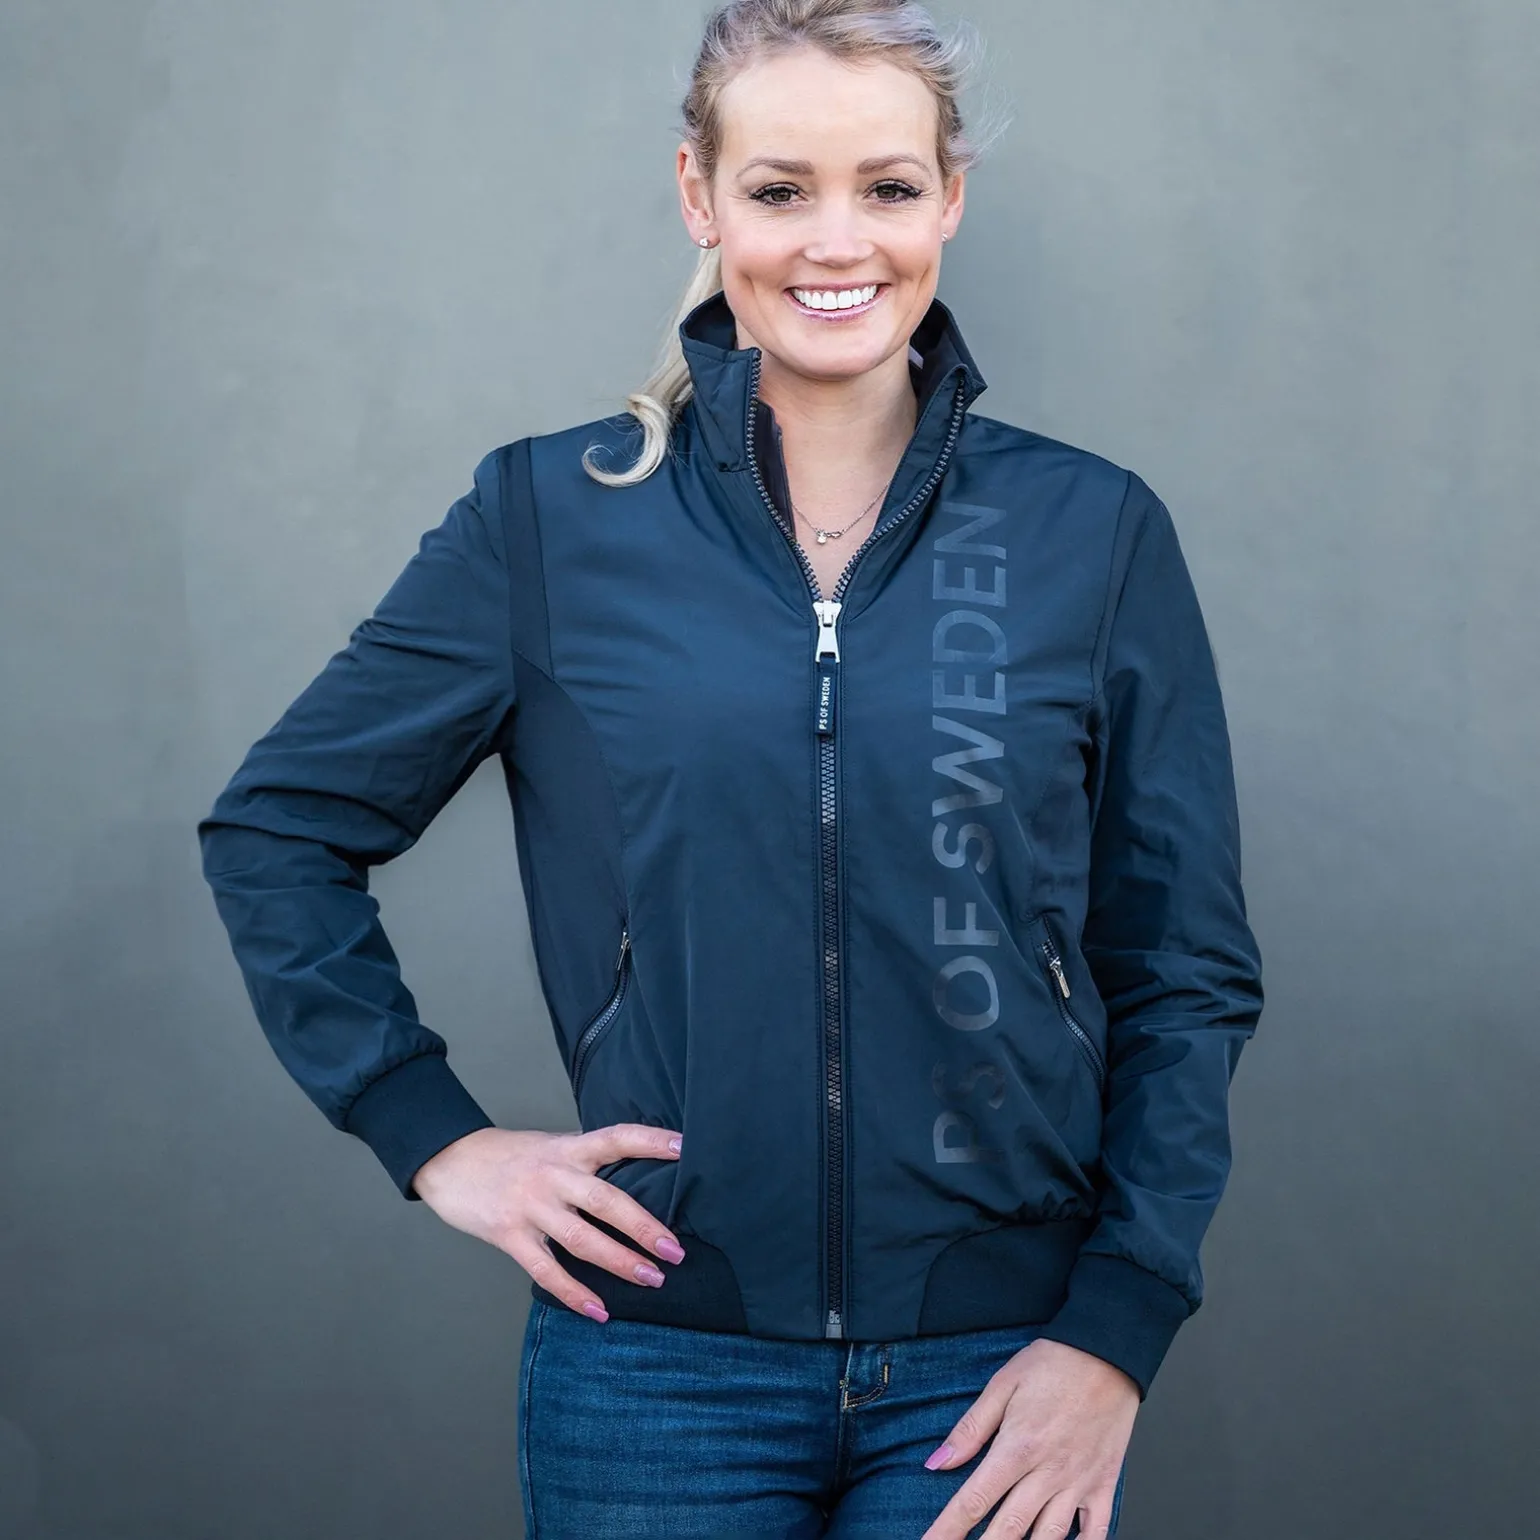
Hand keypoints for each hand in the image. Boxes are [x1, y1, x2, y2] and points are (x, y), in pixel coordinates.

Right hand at [409, 1124, 685, 1321]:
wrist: (450, 1159)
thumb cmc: (510, 1156)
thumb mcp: (551, 1145)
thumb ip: (585, 1161)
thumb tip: (635, 1178)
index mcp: (568, 1148)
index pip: (616, 1138)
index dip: (650, 1141)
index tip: (685, 1148)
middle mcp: (553, 1175)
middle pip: (606, 1200)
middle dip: (644, 1227)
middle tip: (676, 1250)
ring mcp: (530, 1206)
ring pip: (582, 1239)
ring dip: (620, 1262)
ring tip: (652, 1280)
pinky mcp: (509, 1235)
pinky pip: (546, 1270)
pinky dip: (574, 1292)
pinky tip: (599, 1310)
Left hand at [920, 1338, 1137, 1538]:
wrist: (1107, 1352)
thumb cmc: (1053, 1364)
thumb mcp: (1002, 1385)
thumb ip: (970, 1429)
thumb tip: (937, 1463)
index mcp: (1017, 1447)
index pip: (974, 1500)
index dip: (948, 1529)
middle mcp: (1048, 1472)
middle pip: (1008, 1529)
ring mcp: (1079, 1482)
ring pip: (1049, 1538)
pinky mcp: (1104, 1485)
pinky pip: (1096, 1532)